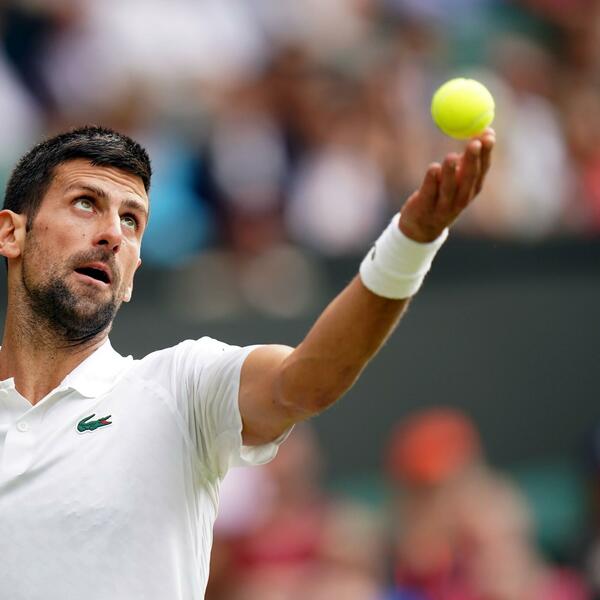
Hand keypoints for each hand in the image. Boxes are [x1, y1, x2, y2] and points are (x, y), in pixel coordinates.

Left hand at [399, 128, 494, 242]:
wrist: (422, 227)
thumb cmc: (443, 196)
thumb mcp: (457, 180)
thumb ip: (466, 159)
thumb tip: (482, 130)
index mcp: (471, 190)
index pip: (482, 169)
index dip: (487, 153)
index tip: (489, 135)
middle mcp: (461, 199)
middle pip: (468, 179)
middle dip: (473, 160)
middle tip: (474, 143)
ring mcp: (444, 205)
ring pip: (449, 188)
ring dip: (451, 172)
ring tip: (452, 156)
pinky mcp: (425, 207)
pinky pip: (429, 192)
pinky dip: (431, 181)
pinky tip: (433, 168)